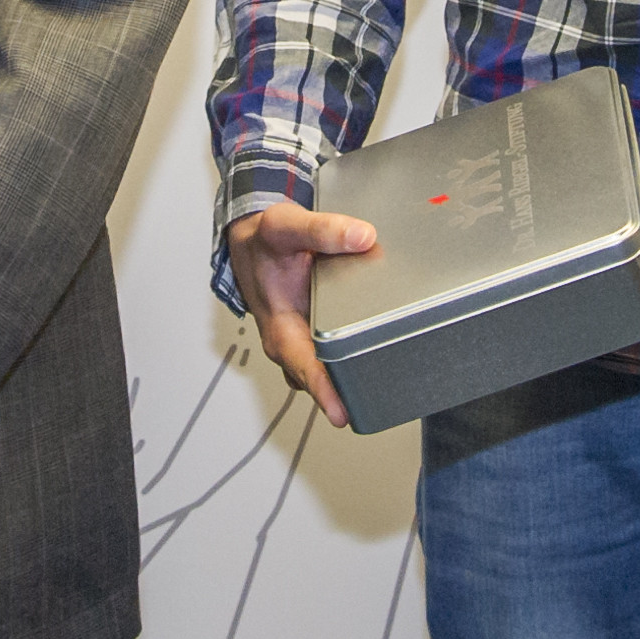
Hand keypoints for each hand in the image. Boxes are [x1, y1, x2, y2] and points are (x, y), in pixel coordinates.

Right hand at [223, 201, 378, 428]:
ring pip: (332, 372)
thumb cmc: (263, 240)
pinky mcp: (318, 336)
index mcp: (279, 326)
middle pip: (323, 379)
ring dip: (354, 378)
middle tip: (380, 402)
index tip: (341, 412)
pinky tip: (381, 351)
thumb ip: (323, 230)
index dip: (323, 390)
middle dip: (349, 393)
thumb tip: (362, 236)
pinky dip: (356, 357)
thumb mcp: (286, 227)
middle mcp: (292, 342)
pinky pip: (338, 355)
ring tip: (388, 384)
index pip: (302, 367)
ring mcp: (306, 342)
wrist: (251, 240)